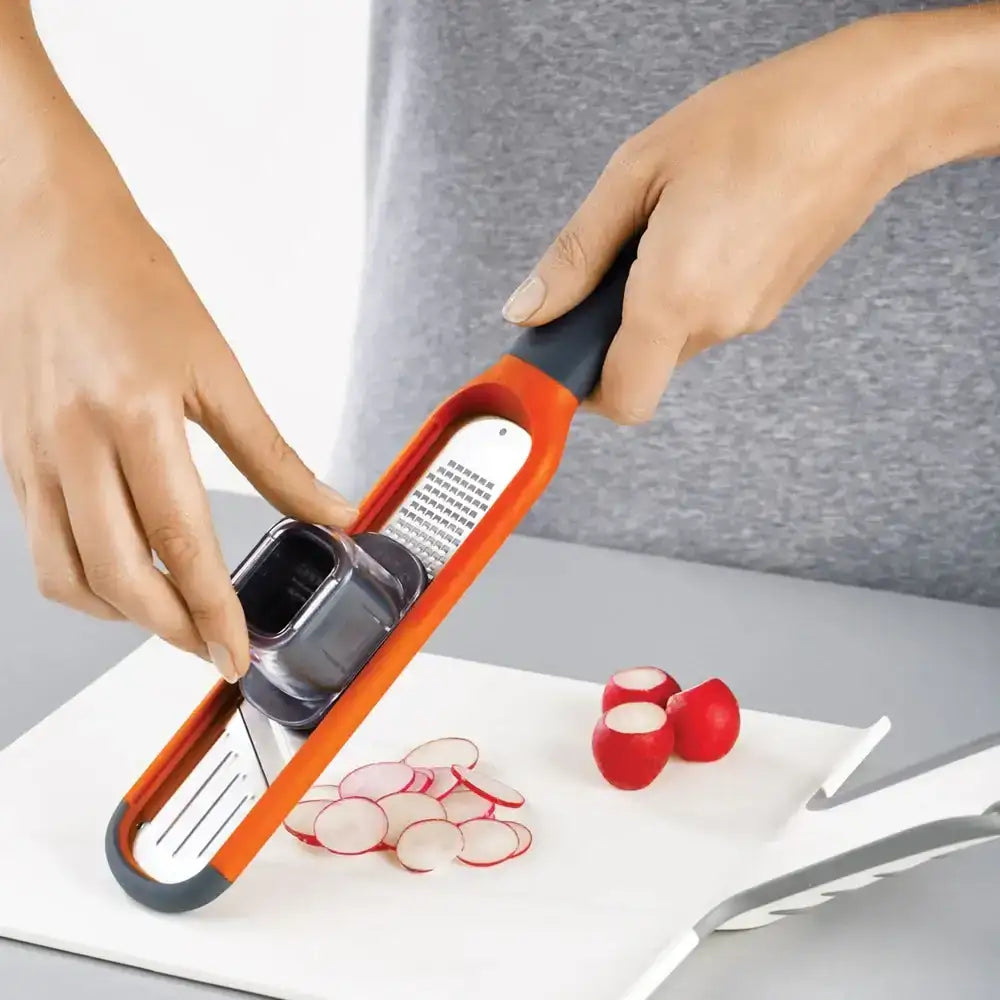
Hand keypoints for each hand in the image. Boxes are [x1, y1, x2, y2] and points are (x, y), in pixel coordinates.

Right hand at [0, 147, 354, 681]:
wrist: (46, 228)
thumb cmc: (133, 282)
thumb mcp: (217, 368)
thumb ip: (272, 453)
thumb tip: (330, 509)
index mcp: (135, 415)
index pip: (182, 543)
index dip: (214, 610)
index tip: (238, 653)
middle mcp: (72, 444)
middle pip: (121, 577)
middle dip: (173, 630)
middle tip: (215, 648)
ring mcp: (32, 456)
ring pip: (69, 576)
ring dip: (125, 616)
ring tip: (175, 620)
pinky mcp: (12, 458)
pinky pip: (42, 546)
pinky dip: (85, 582)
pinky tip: (126, 576)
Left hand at [503, 12, 990, 422]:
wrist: (868, 110)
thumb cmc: (757, 122)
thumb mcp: (637, 171)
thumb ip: (577, 253)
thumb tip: (529, 308)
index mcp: (675, 296)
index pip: (622, 399)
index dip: (582, 386)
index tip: (561, 349)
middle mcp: (717, 322)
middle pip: (641, 367)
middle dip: (611, 328)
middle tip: (612, 258)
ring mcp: (751, 318)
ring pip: (673, 339)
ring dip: (652, 301)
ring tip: (667, 224)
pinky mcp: (771, 304)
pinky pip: (708, 314)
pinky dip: (688, 288)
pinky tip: (702, 226)